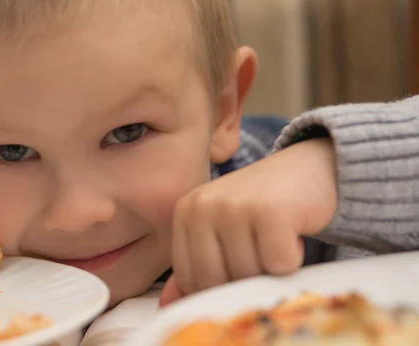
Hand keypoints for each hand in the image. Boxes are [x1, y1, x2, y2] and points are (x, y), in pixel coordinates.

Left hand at [159, 138, 337, 306]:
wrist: (306, 169)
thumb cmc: (261, 207)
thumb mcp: (221, 231)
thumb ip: (195, 266)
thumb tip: (167, 305)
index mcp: (186, 212)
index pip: (189, 278)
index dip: (217, 288)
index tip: (237, 270)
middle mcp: (203, 206)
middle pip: (214, 280)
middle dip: (243, 281)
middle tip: (261, 255)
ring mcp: (234, 206)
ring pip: (247, 275)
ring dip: (270, 270)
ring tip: (274, 240)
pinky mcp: (270, 211)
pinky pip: (278, 265)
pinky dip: (292, 259)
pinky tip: (291, 234)